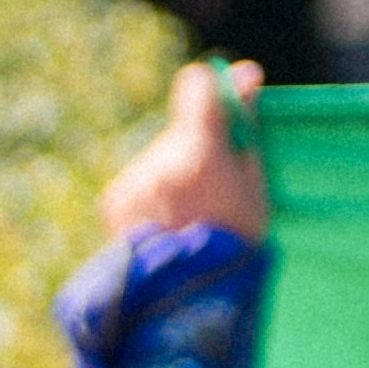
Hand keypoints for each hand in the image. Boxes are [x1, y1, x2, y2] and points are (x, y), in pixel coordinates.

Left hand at [95, 59, 266, 248]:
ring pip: (160, 157)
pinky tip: (166, 222)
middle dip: (196, 147)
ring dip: (172, 173)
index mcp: (201, 152)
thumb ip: (245, 123)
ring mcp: (135, 179)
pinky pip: (140, 179)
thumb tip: (245, 72)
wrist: (189, 295)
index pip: (197, 86)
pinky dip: (152, 193)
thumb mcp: (254, 181)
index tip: (219, 106)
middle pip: (180, 130)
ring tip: (188, 214)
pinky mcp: (114, 197)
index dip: (209, 90)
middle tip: (213, 189)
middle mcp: (161, 160)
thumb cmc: (236, 237)